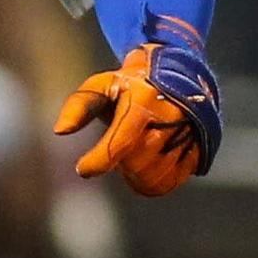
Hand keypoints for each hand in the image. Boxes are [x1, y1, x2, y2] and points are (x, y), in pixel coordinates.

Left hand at [53, 16, 221, 196]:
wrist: (178, 74)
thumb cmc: (130, 84)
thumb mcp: (102, 85)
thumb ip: (80, 106)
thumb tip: (60, 131)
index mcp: (144, 100)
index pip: (120, 143)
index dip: (99, 161)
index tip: (82, 169)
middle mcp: (171, 118)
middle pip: (135, 164)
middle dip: (120, 162)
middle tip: (118, 147)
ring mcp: (188, 136)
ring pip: (151, 179)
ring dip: (135, 174)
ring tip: (133, 154)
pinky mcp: (198, 151)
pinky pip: (168, 183)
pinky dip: (151, 181)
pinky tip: (147, 163)